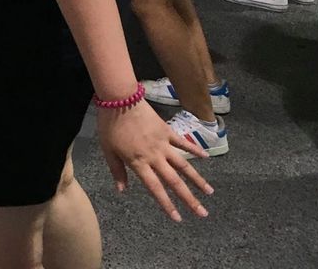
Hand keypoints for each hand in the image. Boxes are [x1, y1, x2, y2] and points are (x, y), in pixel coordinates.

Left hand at [98, 100, 212, 221]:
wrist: (119, 99)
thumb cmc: (110, 125)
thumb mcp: (107, 150)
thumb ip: (116, 170)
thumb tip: (122, 190)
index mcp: (139, 162)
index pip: (155, 188)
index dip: (167, 204)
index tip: (178, 218)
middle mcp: (155, 156)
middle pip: (175, 181)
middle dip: (189, 199)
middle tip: (203, 213)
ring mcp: (163, 144)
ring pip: (184, 165)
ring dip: (197, 179)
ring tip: (210, 192)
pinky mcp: (167, 131)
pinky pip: (183, 143)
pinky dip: (195, 150)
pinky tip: (206, 157)